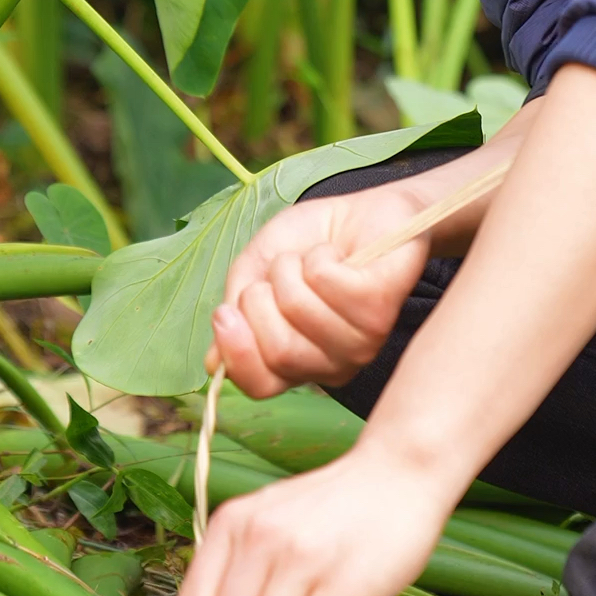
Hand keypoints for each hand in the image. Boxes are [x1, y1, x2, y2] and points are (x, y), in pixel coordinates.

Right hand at [208, 184, 433, 398]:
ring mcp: (360, 340)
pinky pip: (326, 282)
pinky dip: (320, 256)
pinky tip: (339, 255)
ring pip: (299, 311)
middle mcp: (331, 361)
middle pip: (278, 351)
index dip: (237, 354)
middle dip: (262, 297)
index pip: (260, 385)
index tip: (224, 314)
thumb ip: (237, 312)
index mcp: (298, 360)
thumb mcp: (257, 269)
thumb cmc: (313, 242)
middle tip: (281, 270)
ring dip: (293, 269)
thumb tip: (213, 362)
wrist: (367, 211)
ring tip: (313, 258)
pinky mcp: (381, 310)